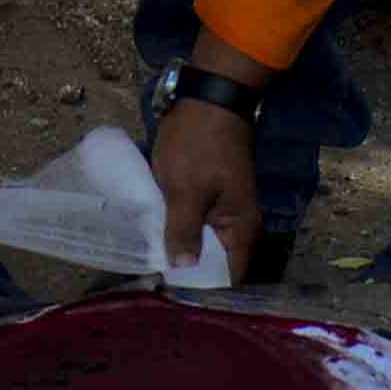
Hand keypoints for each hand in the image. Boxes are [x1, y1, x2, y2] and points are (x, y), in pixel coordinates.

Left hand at [150, 91, 259, 277]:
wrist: (209, 96)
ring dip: (179, 249)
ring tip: (149, 262)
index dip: (201, 288)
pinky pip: (195, 223)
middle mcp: (238, 224)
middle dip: (186, 271)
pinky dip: (177, 229)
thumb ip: (183, 232)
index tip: (170, 293)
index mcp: (241, 228)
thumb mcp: (185, 190)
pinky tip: (154, 235)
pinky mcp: (210, 196)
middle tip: (152, 282)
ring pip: (202, 242)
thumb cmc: (199, 144)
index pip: (228, 276)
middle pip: (214, 262)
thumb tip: (181, 270)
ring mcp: (224, 209)